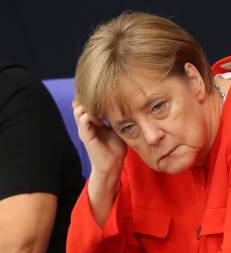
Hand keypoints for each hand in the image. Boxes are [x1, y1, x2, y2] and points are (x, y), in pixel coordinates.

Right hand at [73, 101, 126, 225]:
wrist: (112, 165)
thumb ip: (118, 118)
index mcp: (93, 121)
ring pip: (78, 109)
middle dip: (89, 96)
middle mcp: (86, 123)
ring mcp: (85, 129)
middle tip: (100, 89)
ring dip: (88, 103)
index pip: (88, 102)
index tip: (104, 87)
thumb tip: (129, 106)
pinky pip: (83, 121)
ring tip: (99, 99)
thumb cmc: (116, 148)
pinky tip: (99, 112)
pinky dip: (88, 114)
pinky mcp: (86, 136)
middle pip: (80, 102)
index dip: (93, 95)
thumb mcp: (118, 129)